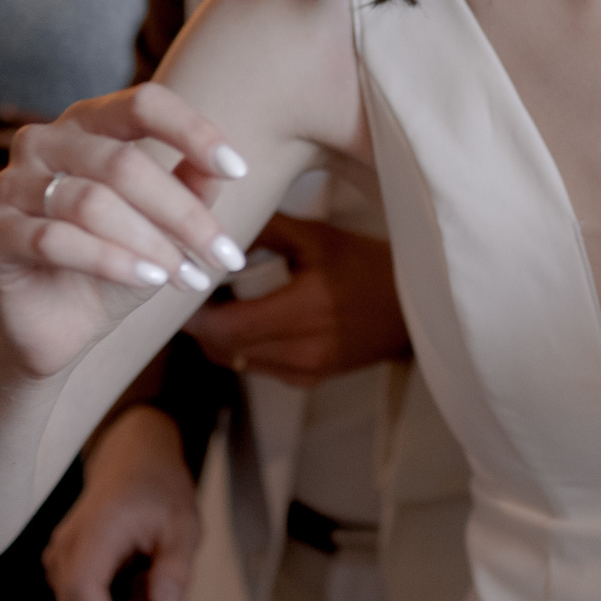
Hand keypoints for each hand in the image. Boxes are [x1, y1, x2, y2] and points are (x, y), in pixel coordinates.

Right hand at [0, 83, 251, 379]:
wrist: (58, 329)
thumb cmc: (114, 265)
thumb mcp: (163, 227)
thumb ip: (190, 188)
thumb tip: (222, 166)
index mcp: (86, 125)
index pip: (141, 104)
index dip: (192, 131)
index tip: (239, 170)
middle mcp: (42, 142)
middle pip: (123, 163)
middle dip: (183, 213)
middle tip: (225, 255)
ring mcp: (9, 185)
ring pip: (92, 203)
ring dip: (152, 243)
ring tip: (189, 276)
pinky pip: (56, 240)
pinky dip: (111, 260)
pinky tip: (150, 280)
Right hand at [45, 405, 200, 600]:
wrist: (133, 458)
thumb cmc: (160, 490)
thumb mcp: (184, 525)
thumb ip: (175, 569)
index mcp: (95, 533)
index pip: (83, 594)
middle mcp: (66, 548)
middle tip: (159, 597)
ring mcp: (58, 557)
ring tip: (150, 578)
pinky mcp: (62, 565)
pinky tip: (134, 578)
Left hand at [182, 214, 407, 384]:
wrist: (413, 310)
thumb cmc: (366, 265)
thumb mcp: (318, 238)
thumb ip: (267, 229)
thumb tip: (217, 221)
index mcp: (303, 310)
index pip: (227, 328)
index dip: (197, 314)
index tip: (186, 288)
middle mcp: (302, 349)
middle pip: (224, 349)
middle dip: (203, 324)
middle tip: (195, 294)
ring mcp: (305, 370)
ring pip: (236, 361)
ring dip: (220, 337)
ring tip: (220, 305)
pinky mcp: (308, 380)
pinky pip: (258, 367)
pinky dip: (243, 347)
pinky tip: (249, 320)